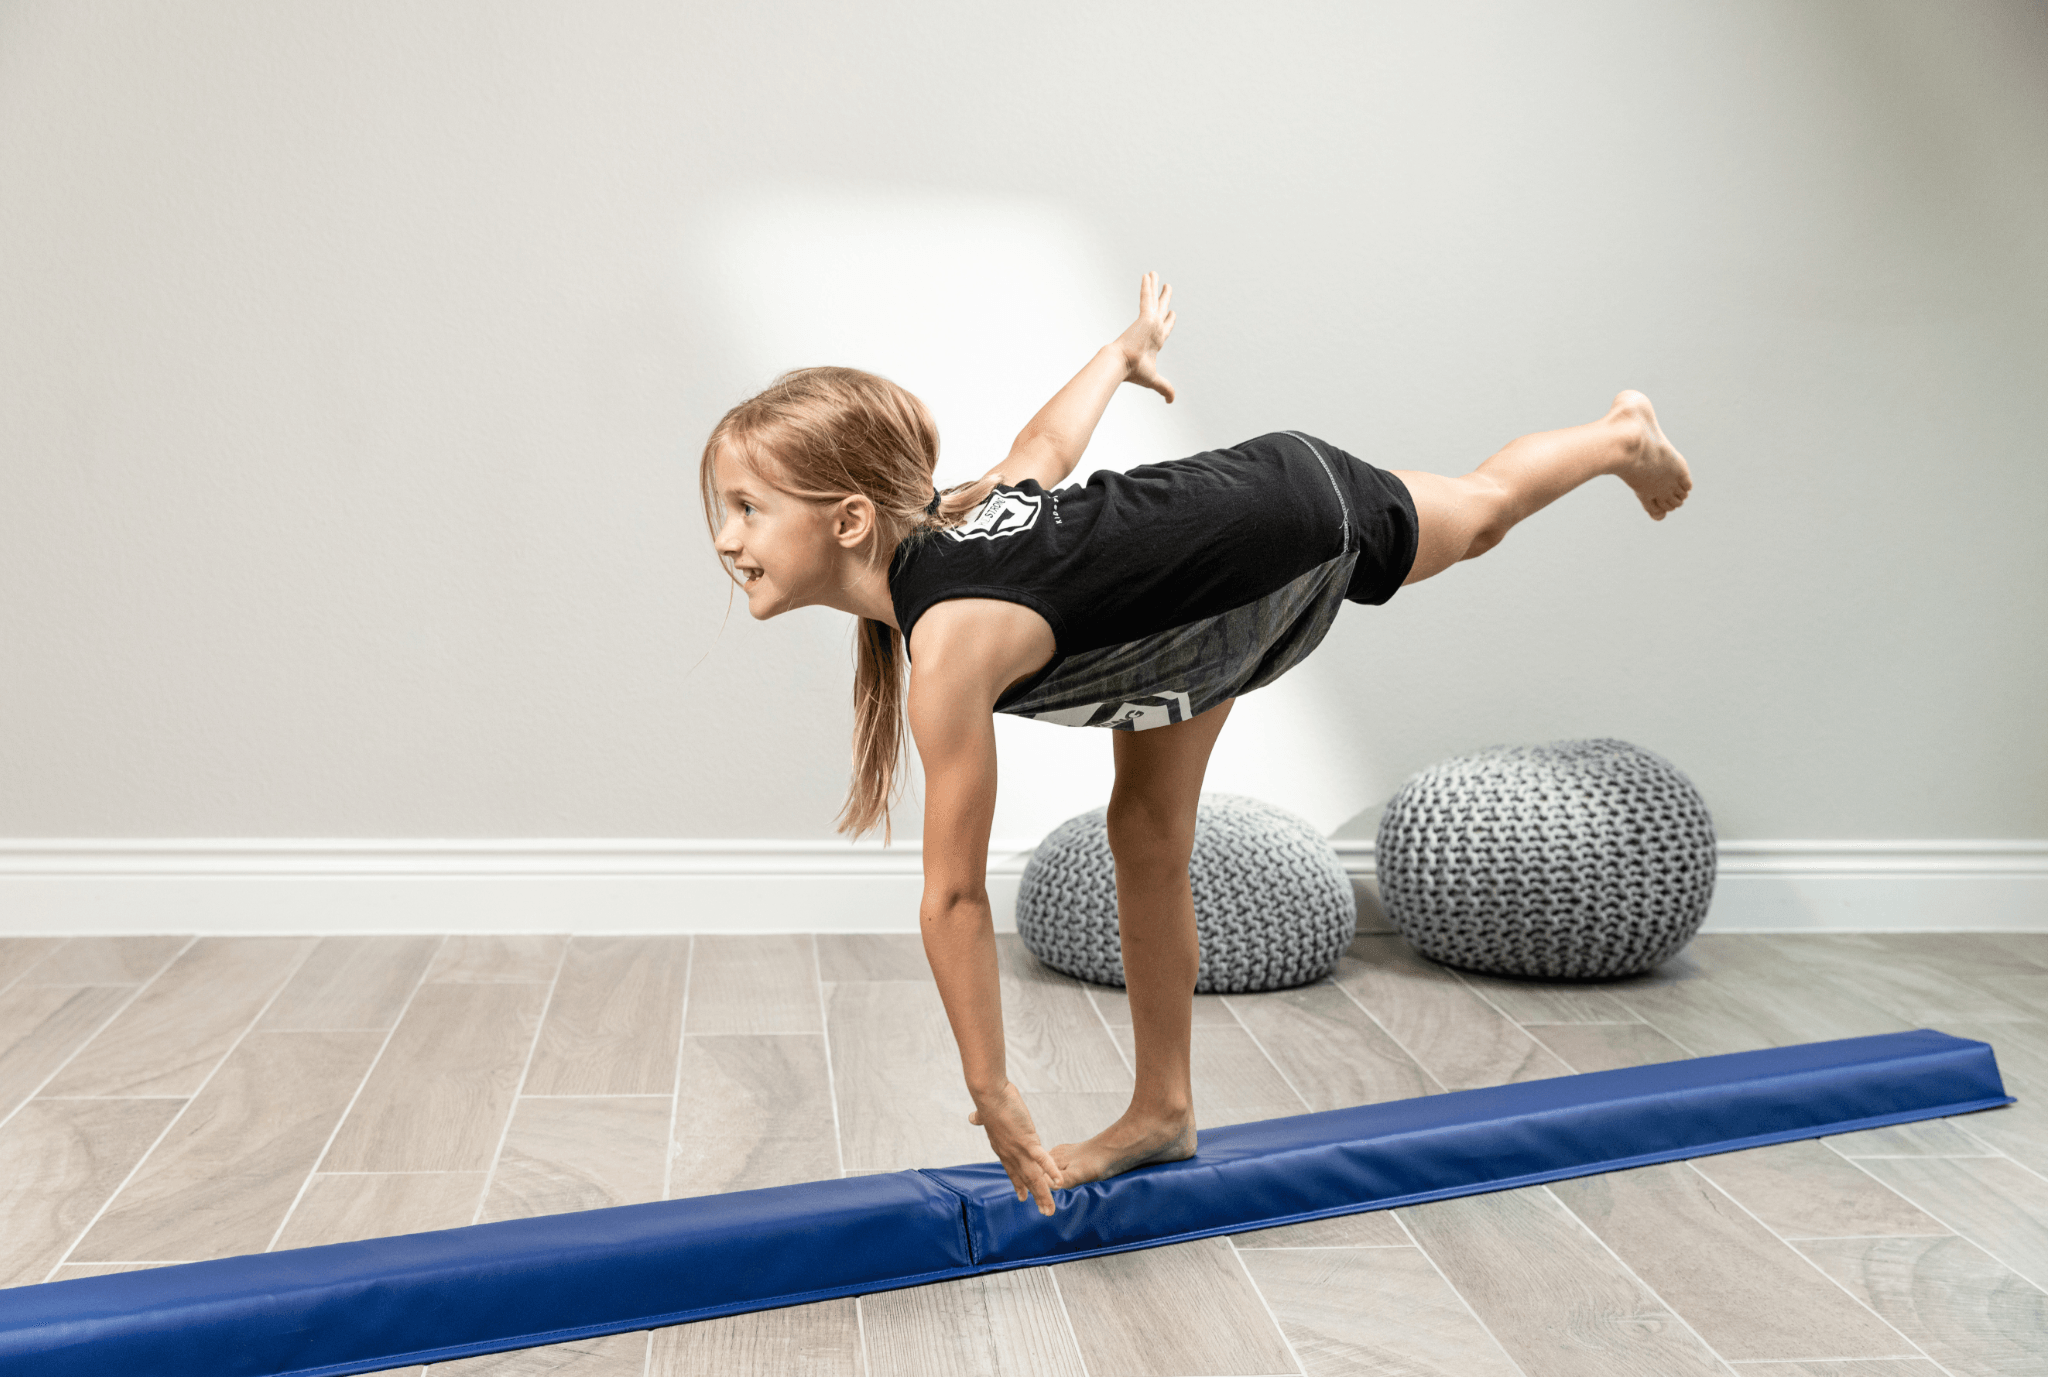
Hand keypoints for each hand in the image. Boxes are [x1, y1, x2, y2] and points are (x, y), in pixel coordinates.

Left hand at [967, 1081, 1062, 1214]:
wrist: (990, 1095)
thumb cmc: (990, 1101)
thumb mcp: (986, 1114)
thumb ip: (981, 1118)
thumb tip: (973, 1117)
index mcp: (1001, 1148)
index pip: (1012, 1170)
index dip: (1018, 1184)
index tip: (1022, 1196)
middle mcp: (1010, 1154)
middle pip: (1025, 1179)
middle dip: (1035, 1196)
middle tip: (1043, 1211)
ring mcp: (1019, 1150)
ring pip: (1034, 1177)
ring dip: (1043, 1194)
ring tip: (1050, 1210)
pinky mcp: (1028, 1142)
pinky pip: (1042, 1160)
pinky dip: (1050, 1171)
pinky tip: (1059, 1183)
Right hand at [1116, 270, 1176, 402]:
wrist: (1120, 365)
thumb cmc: (1134, 373)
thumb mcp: (1155, 380)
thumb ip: (1165, 388)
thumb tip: (1172, 401)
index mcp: (1154, 342)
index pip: (1164, 328)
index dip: (1169, 320)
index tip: (1171, 312)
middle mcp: (1152, 329)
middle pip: (1160, 309)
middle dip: (1164, 298)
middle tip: (1167, 287)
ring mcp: (1148, 321)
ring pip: (1153, 300)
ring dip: (1154, 286)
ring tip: (1154, 274)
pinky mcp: (1145, 316)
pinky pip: (1146, 297)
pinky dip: (1147, 286)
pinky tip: (1148, 275)